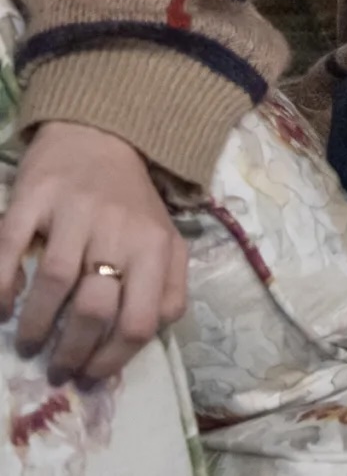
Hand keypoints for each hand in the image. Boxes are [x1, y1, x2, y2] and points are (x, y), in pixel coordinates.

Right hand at [0, 122, 189, 382]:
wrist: (101, 134)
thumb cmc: (130, 201)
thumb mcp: (164, 240)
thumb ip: (167, 285)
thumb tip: (146, 336)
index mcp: (157, 247)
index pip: (143, 319)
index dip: (115, 357)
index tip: (92, 375)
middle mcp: (120, 230)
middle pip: (97, 309)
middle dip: (73, 352)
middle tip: (57, 370)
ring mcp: (76, 212)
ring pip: (56, 284)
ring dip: (36, 326)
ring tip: (29, 344)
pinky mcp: (35, 197)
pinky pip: (10, 249)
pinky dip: (0, 286)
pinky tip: (0, 308)